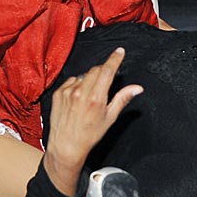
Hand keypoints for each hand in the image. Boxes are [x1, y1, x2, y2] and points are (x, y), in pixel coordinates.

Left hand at [42, 48, 142, 196]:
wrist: (66, 145)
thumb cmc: (89, 134)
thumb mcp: (110, 118)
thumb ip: (122, 99)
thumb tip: (137, 88)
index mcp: (96, 98)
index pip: (107, 71)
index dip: (115, 59)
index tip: (119, 51)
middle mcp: (81, 92)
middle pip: (95, 70)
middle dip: (102, 72)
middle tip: (105, 85)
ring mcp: (68, 91)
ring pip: (84, 76)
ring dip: (89, 81)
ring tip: (89, 99)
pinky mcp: (59, 92)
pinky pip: (72, 81)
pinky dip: (77, 86)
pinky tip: (78, 99)